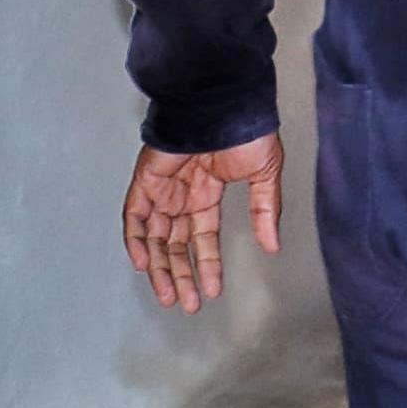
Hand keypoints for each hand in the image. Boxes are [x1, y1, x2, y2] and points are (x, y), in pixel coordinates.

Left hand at [123, 135, 282, 314]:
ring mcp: (162, 187)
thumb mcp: (264, 174)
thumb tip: (272, 246)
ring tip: (168, 295)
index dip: (207, 265)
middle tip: (186, 304)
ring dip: (159, 267)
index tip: (212, 292)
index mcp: (208, 192)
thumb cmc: (246, 130)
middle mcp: (182, 194)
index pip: (203, 237)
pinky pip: (134, 215)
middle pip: (176, 244)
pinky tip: (144, 264)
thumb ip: (265, 209)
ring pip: (154, 236)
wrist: (225, 103)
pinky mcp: (145, 179)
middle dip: (181, 275)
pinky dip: (136, 240)